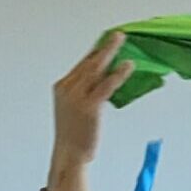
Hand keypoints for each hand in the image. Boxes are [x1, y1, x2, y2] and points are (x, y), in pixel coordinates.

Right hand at [51, 33, 132, 170]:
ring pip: (96, 68)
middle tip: (117, 35)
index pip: (82, 64)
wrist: (69, 155)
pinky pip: (105, 85)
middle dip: (104, 47)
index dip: (96, 51)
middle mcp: (67, 88)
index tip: (107, 41)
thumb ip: (86, 93)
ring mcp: (76, 97)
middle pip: (88, 61)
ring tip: (122, 41)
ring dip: (110, 52)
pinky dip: (118, 74)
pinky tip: (127, 66)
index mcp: (62, 87)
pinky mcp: (89, 107)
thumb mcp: (75, 109)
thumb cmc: (75, 135)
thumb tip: (106, 80)